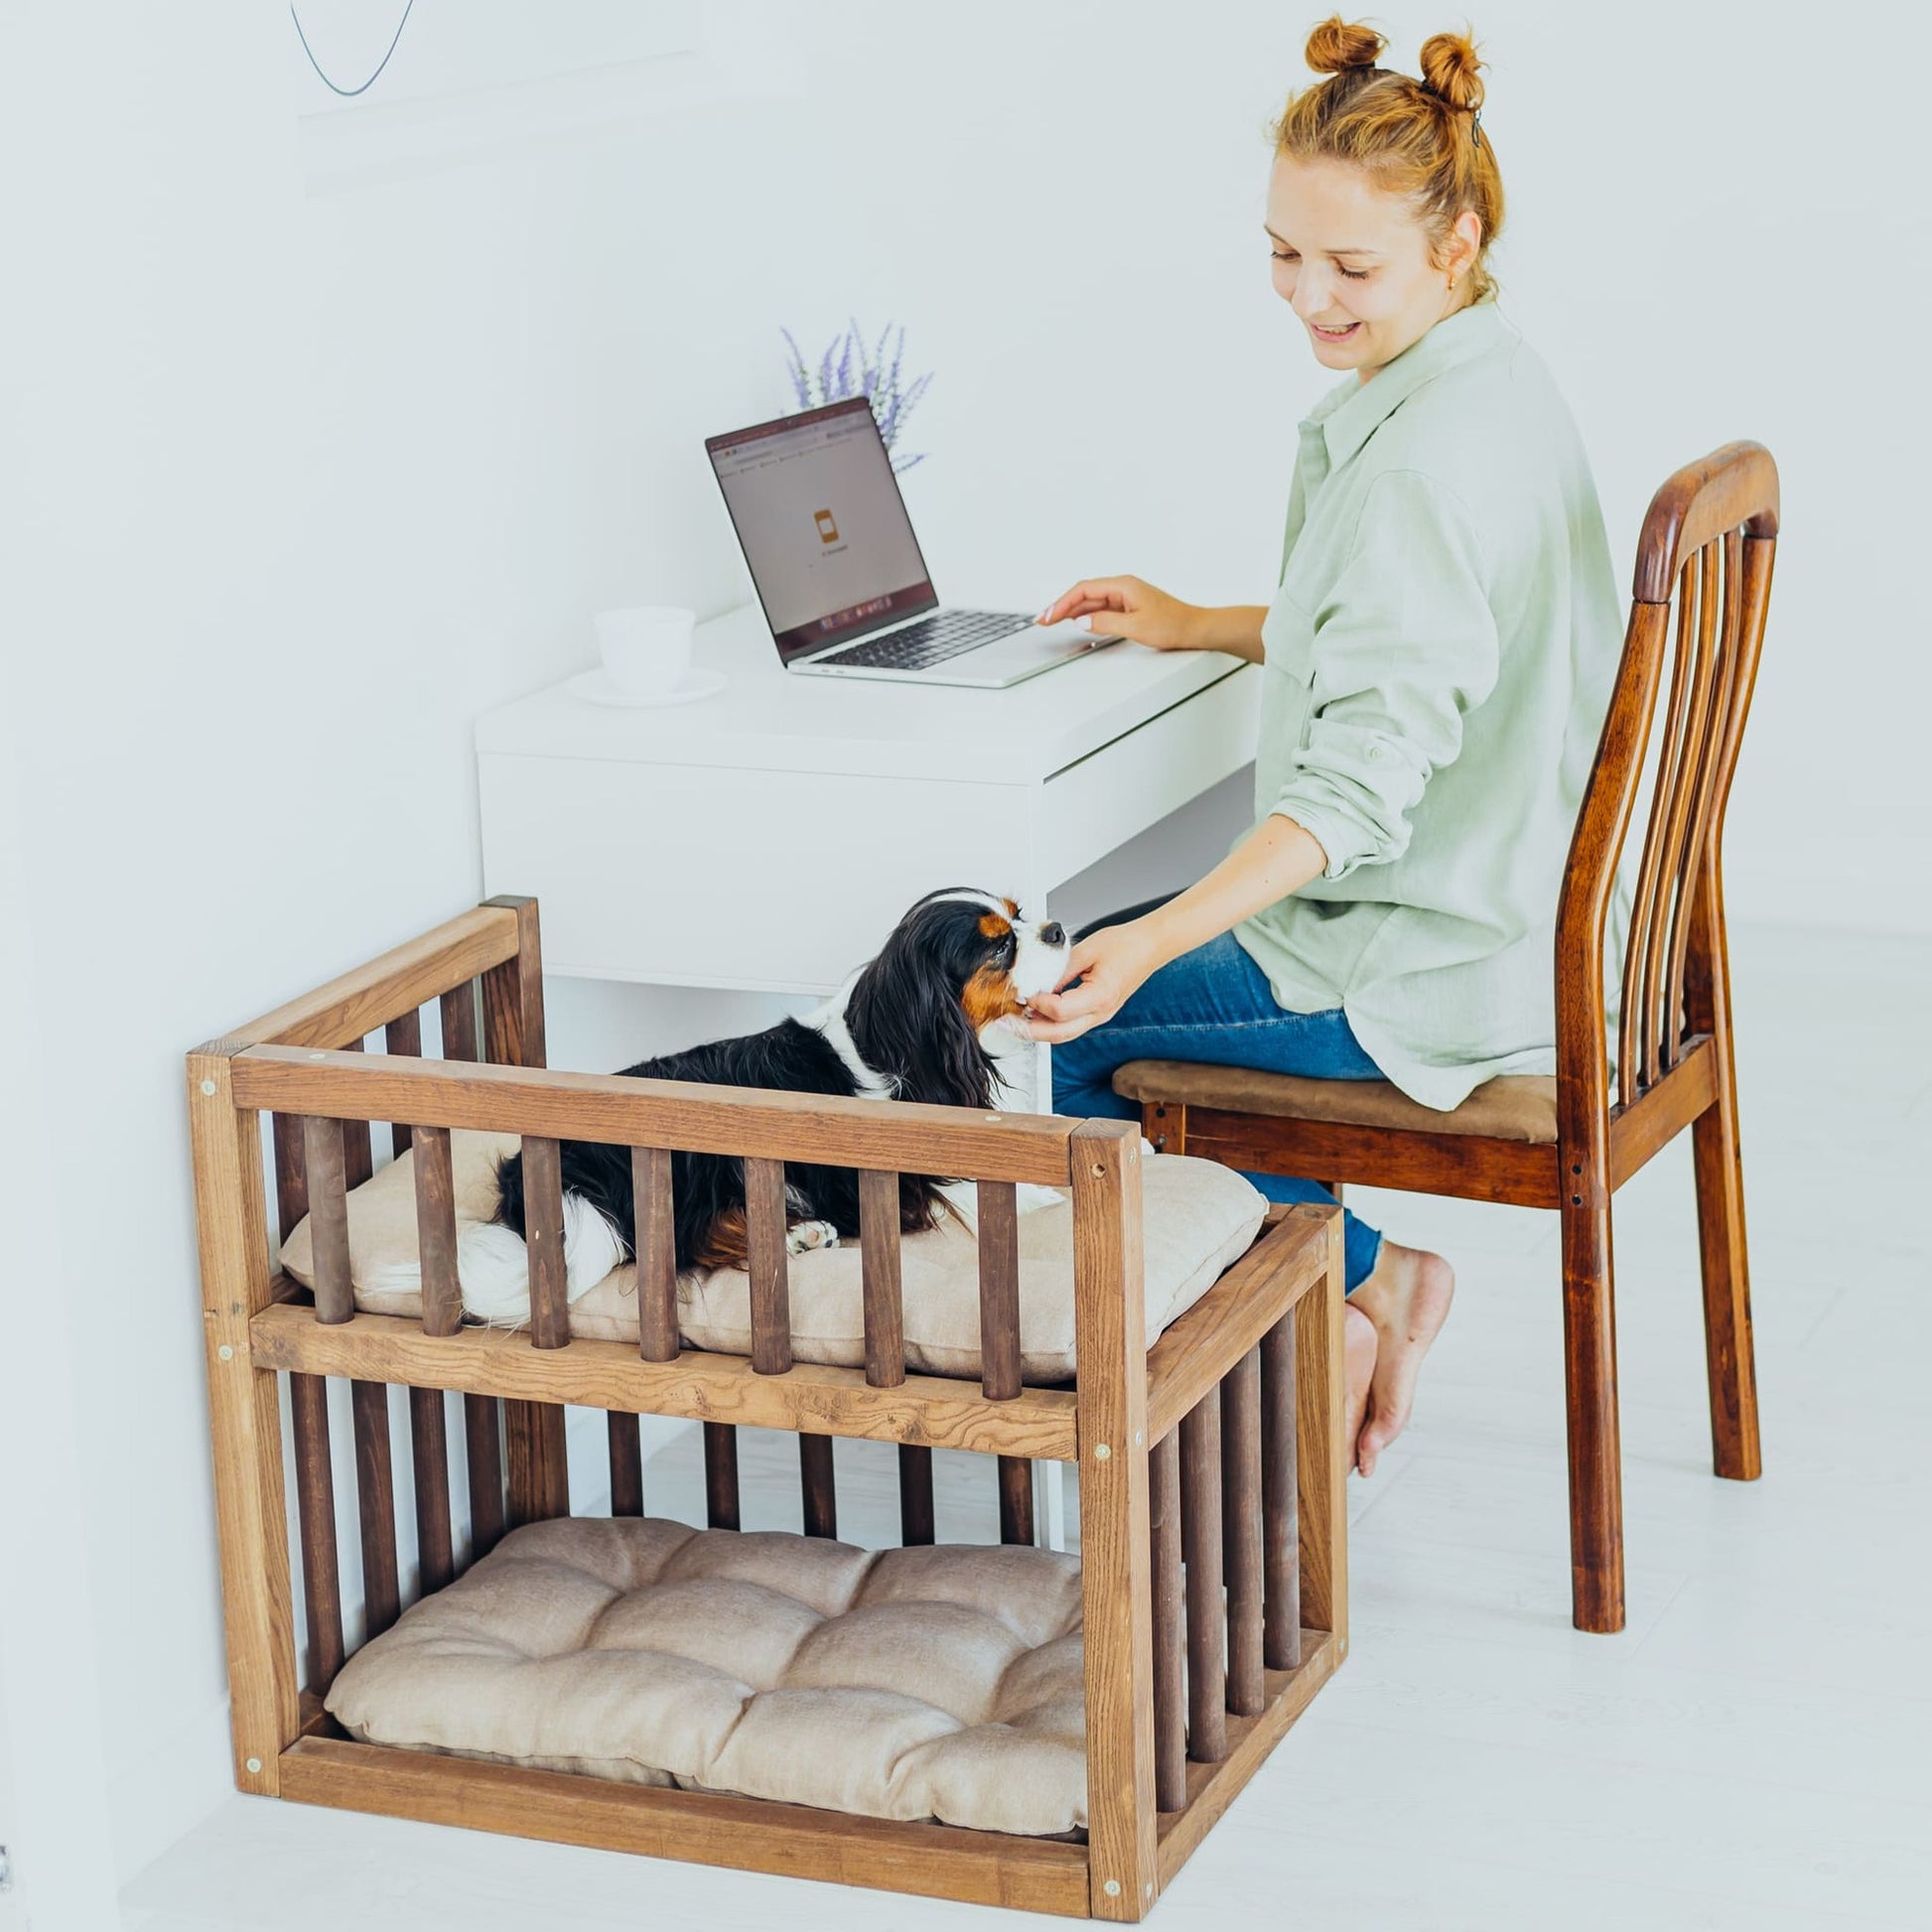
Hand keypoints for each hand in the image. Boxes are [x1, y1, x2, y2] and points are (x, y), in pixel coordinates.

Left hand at [1023, 919, 1166, 1044]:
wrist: (1151, 945)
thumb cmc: (1126, 944)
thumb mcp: (1087, 950)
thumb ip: (1060, 969)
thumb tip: (1037, 982)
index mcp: (1100, 996)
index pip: (1059, 1012)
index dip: (1037, 1003)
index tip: (1023, 992)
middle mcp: (1101, 1012)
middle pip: (1059, 1034)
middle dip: (1030, 1030)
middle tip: (1008, 1022)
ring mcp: (1100, 1015)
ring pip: (1064, 1034)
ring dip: (1039, 1029)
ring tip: (1018, 1018)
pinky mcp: (1098, 1011)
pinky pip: (1071, 1024)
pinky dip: (1051, 1022)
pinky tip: (1038, 1011)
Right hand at [1036, 575, 1199, 652]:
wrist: (1196, 628)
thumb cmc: (1174, 624)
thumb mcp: (1135, 627)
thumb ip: (1105, 622)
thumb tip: (1082, 620)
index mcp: (1123, 585)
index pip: (1084, 590)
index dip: (1062, 603)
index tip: (1048, 615)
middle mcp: (1123, 588)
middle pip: (1084, 594)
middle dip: (1061, 606)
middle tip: (1042, 619)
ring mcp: (1126, 597)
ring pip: (1091, 602)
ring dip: (1071, 611)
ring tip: (1052, 621)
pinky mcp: (1129, 608)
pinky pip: (1101, 609)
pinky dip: (1086, 615)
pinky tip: (1077, 622)